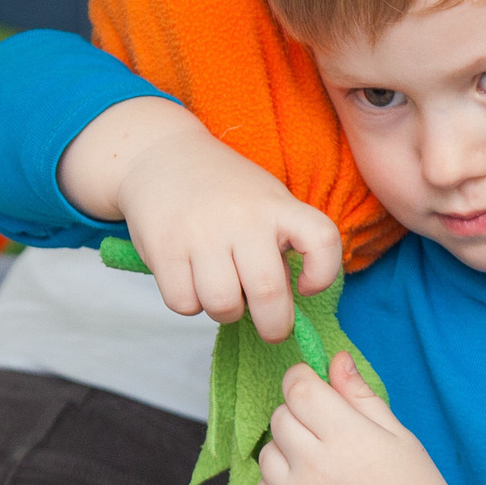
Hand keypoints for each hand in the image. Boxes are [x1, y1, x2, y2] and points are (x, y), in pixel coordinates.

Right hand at [57, 97, 340, 341]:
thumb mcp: (264, 201)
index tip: (307, 287)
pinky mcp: (164, 248)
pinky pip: (184, 303)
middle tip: (271, 329)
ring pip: (223, 305)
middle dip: (274, 327)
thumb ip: (279, 245)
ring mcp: (201, 233)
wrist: (162, 155)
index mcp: (277, 206)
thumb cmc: (223, 190)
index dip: (323, 274)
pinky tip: (191, 281)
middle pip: (268, 293)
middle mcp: (243, 218)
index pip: (321, 239)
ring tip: (222, 291)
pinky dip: (190, 303)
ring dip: (226, 312)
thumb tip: (280, 305)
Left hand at [256, 354, 450, 484]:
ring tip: (321, 466)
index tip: (313, 389)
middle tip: (328, 435)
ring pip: (267, 452)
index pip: (298, 389)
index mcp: (346, 436)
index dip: (302, 380)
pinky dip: (279, 484)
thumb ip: (360, 395)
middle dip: (299, 416)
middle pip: (279, 417)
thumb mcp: (397, 434)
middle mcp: (315, 466)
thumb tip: (335, 359)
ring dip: (287, 451)